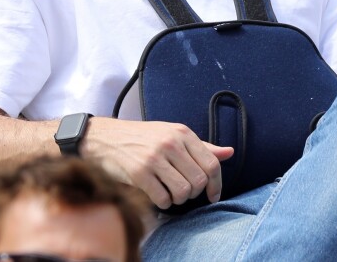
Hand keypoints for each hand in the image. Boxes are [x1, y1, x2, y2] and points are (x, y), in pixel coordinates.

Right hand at [81, 117, 233, 209]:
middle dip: (194, 192)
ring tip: (169, 191)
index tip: (212, 194)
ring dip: (178, 199)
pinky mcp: (140, 173)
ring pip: (183, 192)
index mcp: (182, 133)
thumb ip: (201, 146)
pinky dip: (163, 202)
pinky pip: (163, 199)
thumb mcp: (173, 134)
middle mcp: (170, 143)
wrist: (106, 138)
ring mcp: (155, 158)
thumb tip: (229, 152)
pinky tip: (156, 193)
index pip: (212, 163)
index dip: (216, 184)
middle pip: (199, 181)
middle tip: (182, 189)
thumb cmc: (143, 138)